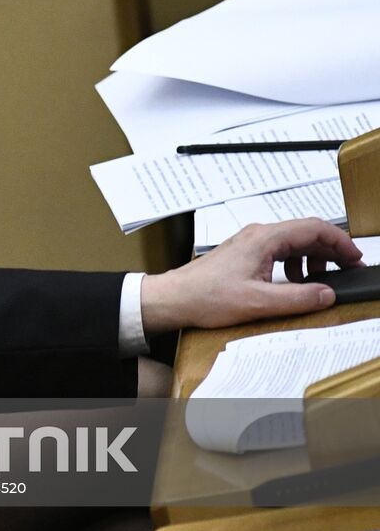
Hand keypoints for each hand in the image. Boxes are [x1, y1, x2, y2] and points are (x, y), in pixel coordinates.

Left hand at [140, 218, 363, 331]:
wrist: (174, 298)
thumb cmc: (206, 296)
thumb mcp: (259, 302)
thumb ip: (298, 298)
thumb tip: (327, 294)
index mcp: (264, 239)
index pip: (314, 228)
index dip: (341, 242)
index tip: (355, 258)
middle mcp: (258, 235)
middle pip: (306, 234)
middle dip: (331, 251)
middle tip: (348, 270)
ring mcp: (250, 243)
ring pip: (293, 243)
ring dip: (313, 259)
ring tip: (321, 281)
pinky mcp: (244, 254)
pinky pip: (279, 252)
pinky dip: (294, 265)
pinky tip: (294, 283)